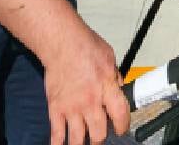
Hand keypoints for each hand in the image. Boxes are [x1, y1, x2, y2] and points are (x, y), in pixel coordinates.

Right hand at [43, 28, 129, 143]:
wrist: (61, 43)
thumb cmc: (84, 46)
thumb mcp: (110, 59)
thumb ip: (115, 77)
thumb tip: (119, 87)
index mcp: (107, 89)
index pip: (120, 116)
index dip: (123, 126)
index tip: (121, 129)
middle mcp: (90, 102)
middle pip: (98, 134)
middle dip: (101, 139)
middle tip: (101, 137)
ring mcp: (71, 108)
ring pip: (78, 138)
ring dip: (82, 144)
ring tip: (85, 143)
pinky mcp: (56, 108)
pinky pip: (57, 133)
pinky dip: (59, 144)